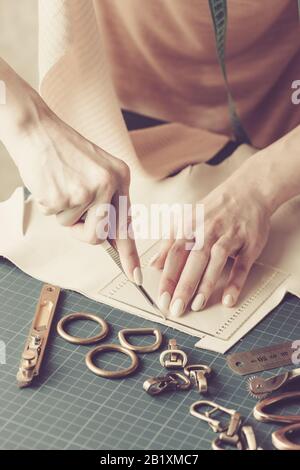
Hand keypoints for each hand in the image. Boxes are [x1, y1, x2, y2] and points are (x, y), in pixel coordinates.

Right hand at [4, 94, 141, 284]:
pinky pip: (56, 218)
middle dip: (83, 231)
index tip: (134, 275)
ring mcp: (87, 191)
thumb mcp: (97, 169)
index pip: (127, 224)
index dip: (130, 254)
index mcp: (121, 177)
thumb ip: (107, 200)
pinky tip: (50, 182)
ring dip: (64, 214)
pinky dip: (50, 205)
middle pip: (99, 235)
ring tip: (61, 185)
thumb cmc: (64, 152)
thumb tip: (108, 236)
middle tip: (73, 210)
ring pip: (74, 228)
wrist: (37, 129)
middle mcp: (109, 184)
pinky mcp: (63, 196)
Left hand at [152, 166, 270, 315]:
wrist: (248, 191)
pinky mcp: (249, 244)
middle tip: (175, 308)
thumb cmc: (213, 209)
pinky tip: (228, 298)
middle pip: (193, 260)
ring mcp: (230, 237)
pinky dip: (236, 281)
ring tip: (197, 305)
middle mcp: (208, 230)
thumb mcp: (186, 219)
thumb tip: (153, 264)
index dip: (167, 276)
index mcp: (190, 225)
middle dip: (183, 285)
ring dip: (206, 284)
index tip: (161, 297)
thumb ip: (169, 242)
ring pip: (216, 261)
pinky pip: (242, 265)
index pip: (175, 254)